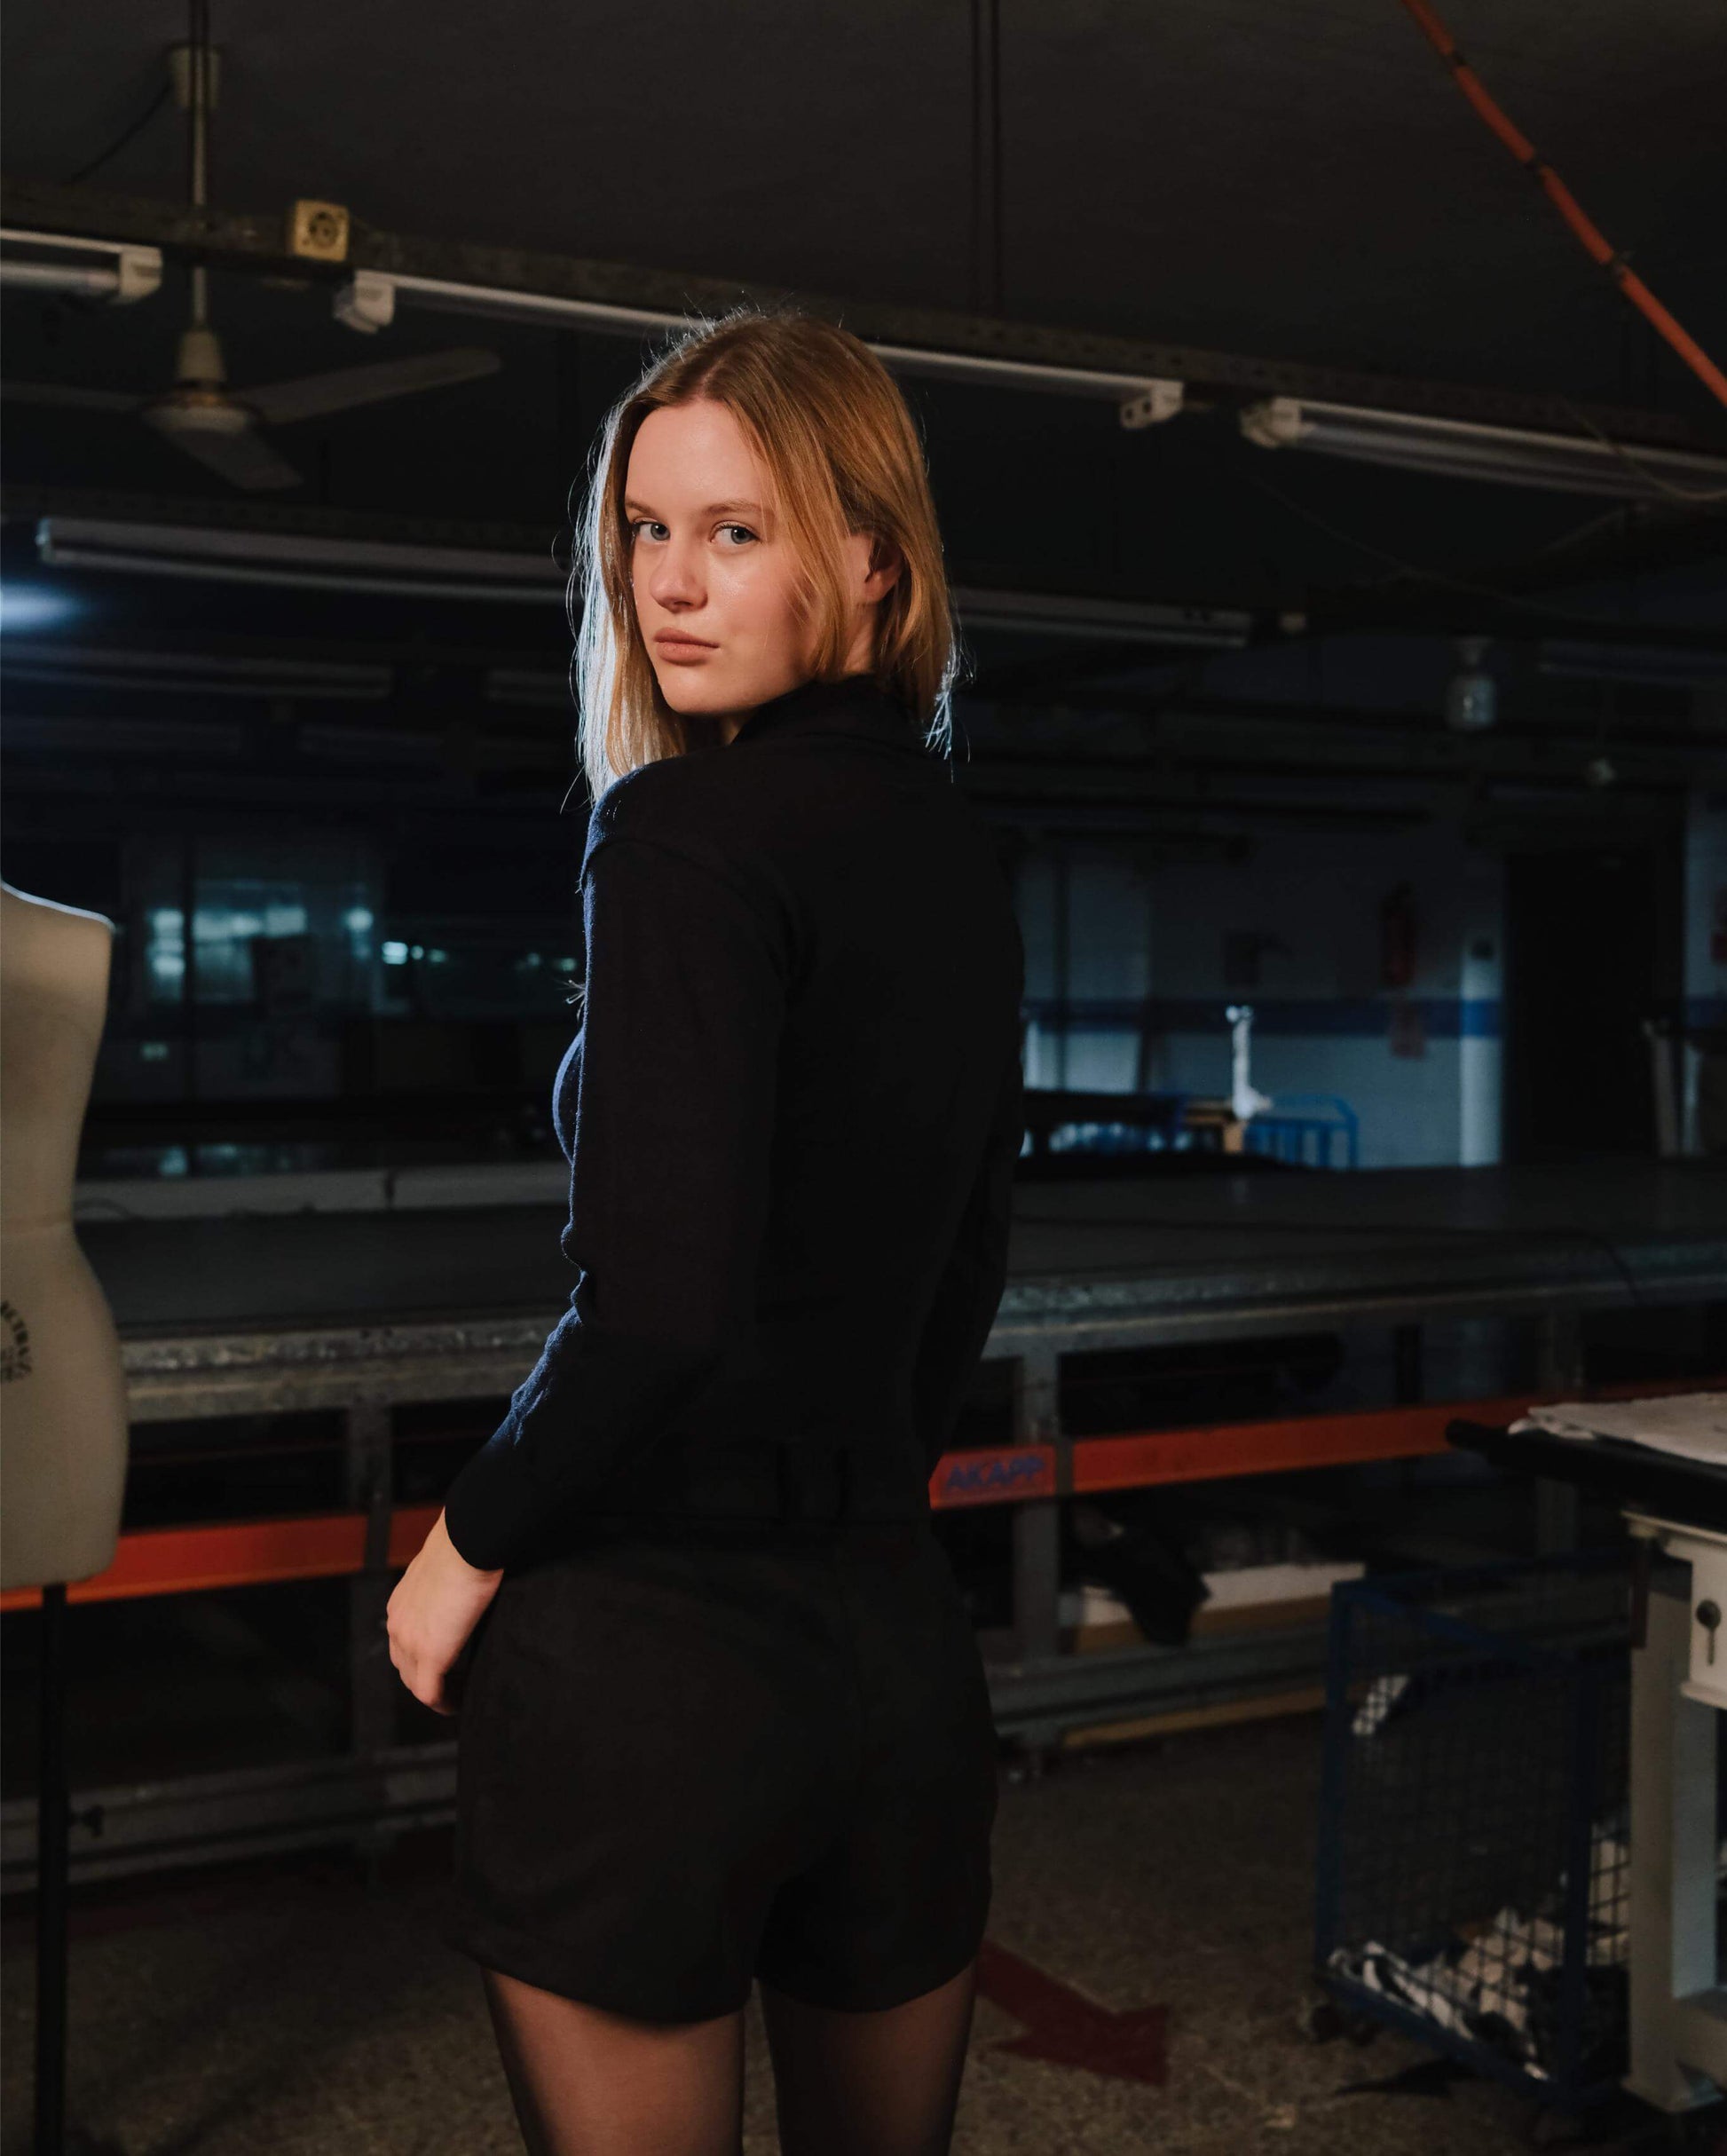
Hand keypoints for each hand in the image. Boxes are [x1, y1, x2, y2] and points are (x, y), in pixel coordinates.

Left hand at [385, 1508, 504, 1715]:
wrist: (468, 1542)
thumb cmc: (466, 1543)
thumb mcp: (445, 1564)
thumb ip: (446, 1579)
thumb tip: (467, 1579)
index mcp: (400, 1604)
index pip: (403, 1642)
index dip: (421, 1657)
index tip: (447, 1662)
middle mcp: (397, 1625)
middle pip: (404, 1667)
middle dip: (425, 1679)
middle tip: (453, 1683)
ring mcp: (411, 1642)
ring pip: (415, 1683)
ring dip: (435, 1691)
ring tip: (458, 1693)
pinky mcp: (432, 1655)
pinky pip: (430, 1693)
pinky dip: (443, 1703)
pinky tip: (458, 1704)